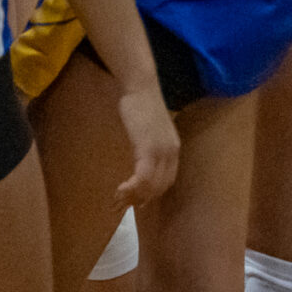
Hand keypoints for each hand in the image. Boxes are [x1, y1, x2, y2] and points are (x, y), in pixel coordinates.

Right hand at [115, 80, 180, 207]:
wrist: (140, 87)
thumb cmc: (141, 103)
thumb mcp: (149, 128)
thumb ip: (150, 143)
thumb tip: (141, 155)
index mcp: (174, 150)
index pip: (167, 180)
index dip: (153, 193)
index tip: (139, 200)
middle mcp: (172, 154)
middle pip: (159, 186)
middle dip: (142, 199)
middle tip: (124, 205)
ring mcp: (161, 153)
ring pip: (151, 185)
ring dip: (134, 196)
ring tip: (118, 200)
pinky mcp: (148, 150)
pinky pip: (142, 177)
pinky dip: (132, 188)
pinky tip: (120, 189)